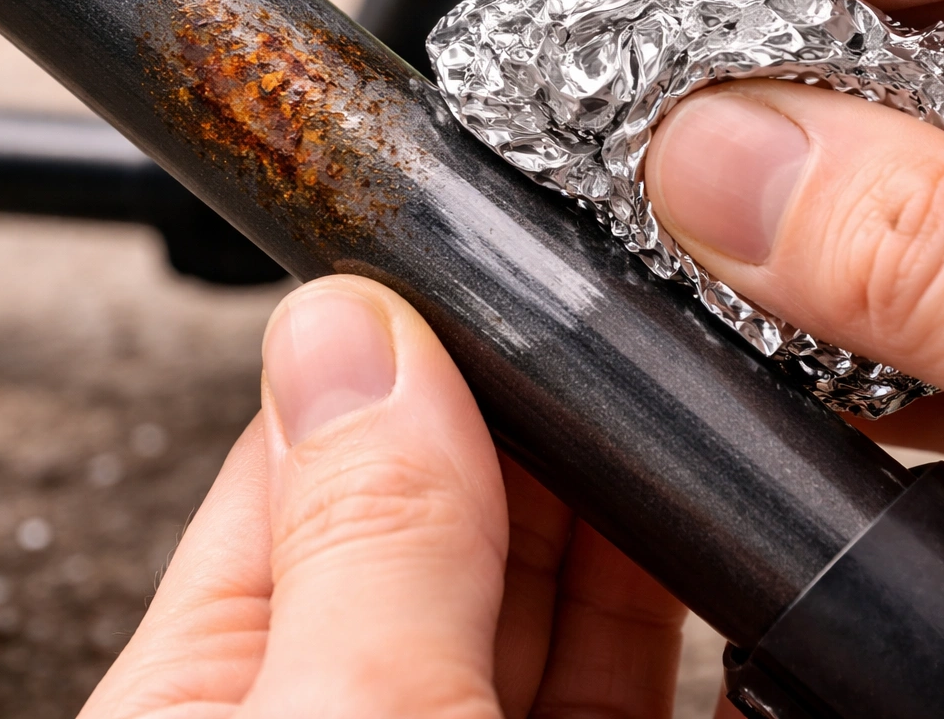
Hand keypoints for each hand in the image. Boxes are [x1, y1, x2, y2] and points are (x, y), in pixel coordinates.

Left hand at [78, 276, 688, 718]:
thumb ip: (365, 545)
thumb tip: (358, 335)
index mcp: (216, 703)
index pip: (304, 463)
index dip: (404, 354)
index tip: (499, 270)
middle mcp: (352, 715)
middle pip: (452, 513)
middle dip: (540, 411)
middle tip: (626, 316)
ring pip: (564, 590)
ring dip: (632, 492)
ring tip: (690, 399)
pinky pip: (644, 663)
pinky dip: (693, 591)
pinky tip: (728, 532)